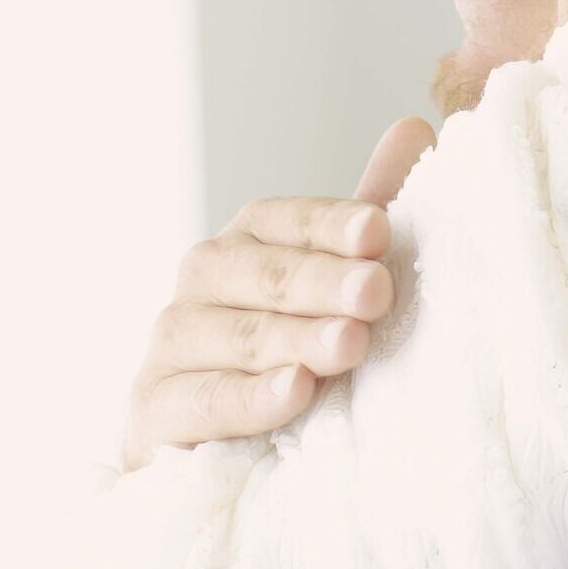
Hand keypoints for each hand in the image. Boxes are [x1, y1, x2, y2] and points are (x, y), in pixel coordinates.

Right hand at [119, 116, 436, 471]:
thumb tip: (415, 127)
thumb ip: (370, 209)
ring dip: (299, 340)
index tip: (379, 231)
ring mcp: (173, 340)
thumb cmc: (294, 342)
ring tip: (350, 345)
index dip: (335, 225)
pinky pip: (204, 399)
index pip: (292, 220)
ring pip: (243, 335)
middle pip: (269, 275)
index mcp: (251, 236)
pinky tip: (294, 393)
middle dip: (326, 284)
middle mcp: (205, 276)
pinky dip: (251, 398)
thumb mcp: (338, 277)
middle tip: (376, 293)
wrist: (221, 441)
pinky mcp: (153, 407)